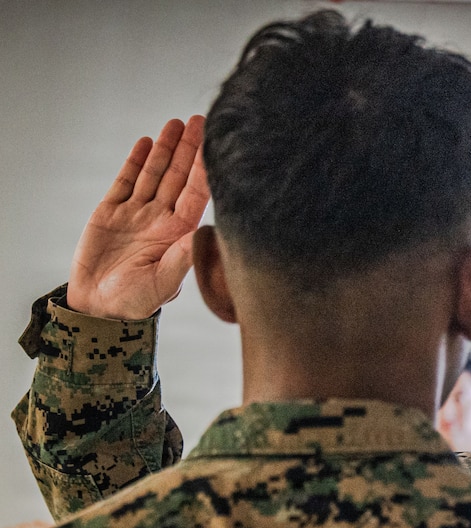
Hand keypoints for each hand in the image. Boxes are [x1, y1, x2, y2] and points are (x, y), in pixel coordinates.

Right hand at [67, 116, 208, 319]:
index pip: (195, 195)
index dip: (204, 169)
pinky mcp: (111, 212)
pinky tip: (146, 143)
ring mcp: (137, 214)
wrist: (99, 308)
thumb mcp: (162, 283)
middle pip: (177, 177)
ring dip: (164, 149)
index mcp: (178, 234)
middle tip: (198, 120)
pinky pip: (126, 181)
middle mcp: (161, 219)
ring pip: (153, 174)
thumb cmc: (136, 302)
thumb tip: (200, 236)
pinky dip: (135, 162)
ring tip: (175, 124)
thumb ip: (180, 259)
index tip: (214, 145)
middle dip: (188, 149)